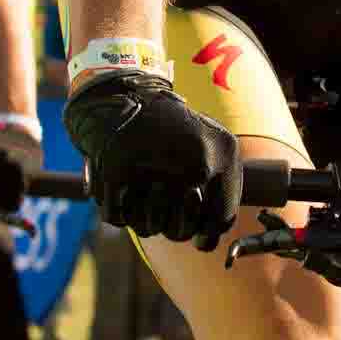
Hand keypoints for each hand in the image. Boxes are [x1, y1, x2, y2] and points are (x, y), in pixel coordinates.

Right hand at [62, 72, 240, 247]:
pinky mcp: (116, 169)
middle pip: (181, 232)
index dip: (208, 236)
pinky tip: (124, 188)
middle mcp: (190, 161)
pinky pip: (118, 218)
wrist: (126, 97)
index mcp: (220, 155)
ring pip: (148, 229)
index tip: (199, 234)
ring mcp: (153, 166)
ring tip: (146, 195)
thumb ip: (224, 192)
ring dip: (144, 220)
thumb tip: (205, 243)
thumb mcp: (218, 146)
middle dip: (174, 227)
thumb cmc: (178, 130)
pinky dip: (119, 209)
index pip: (220, 222)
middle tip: (166, 206)